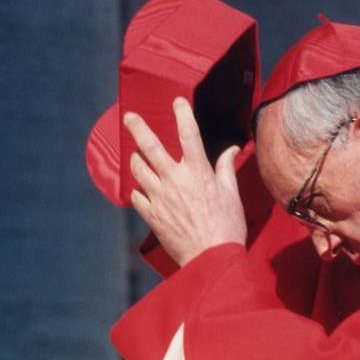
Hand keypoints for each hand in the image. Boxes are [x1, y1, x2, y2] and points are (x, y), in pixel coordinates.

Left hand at [123, 97, 245, 266]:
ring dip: (136, 159)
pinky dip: (139, 189)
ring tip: (138, 156)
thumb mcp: (231, 194)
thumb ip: (225, 168)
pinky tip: (143, 188)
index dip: (182, 113)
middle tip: (129, 116)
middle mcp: (175, 181)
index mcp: (198, 172)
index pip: (189, 134)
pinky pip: (137, 196)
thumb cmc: (227, 227)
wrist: (211, 259)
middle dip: (137, 128)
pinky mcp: (151, 215)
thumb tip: (230, 149)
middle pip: (149, 146)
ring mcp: (160, 198)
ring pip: (138, 169)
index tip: (177, 101)